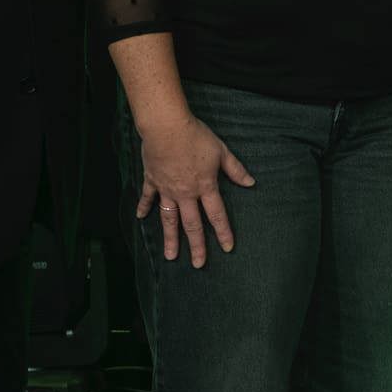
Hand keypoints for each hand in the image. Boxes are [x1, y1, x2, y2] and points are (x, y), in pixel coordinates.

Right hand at [135, 111, 255, 266]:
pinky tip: (140, 218)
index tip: (228, 248)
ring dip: (170, 238)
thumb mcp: (221, 151)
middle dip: (197, 246)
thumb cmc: (196, 136)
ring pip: (169, 219)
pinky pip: (148, 197)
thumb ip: (235, 169)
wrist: (166, 126)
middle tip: (199, 265)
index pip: (217, 215)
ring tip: (171, 257)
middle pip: (192, 224)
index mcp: (205, 186)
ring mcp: (166, 189)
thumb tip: (251, 182)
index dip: (223, 232)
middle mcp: (185, 193)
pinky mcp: (152, 180)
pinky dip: (144, 206)